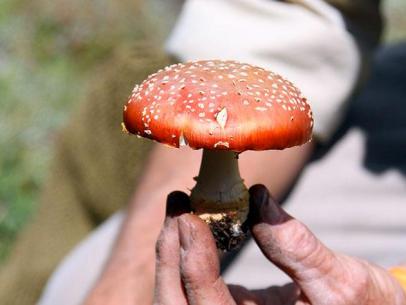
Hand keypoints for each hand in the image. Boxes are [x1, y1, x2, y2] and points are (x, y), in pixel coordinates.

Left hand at [154, 185, 405, 304]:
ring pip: (180, 297)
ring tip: (179, 209)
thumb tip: (258, 197)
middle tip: (176, 206)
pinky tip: (191, 226)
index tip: (188, 217)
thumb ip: (297, 246)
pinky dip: (187, 255)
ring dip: (173, 252)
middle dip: (171, 255)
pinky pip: (196, 287)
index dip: (194, 263)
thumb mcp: (342, 283)